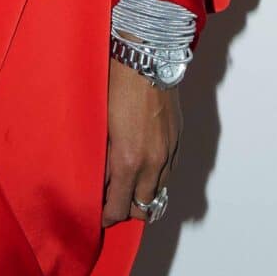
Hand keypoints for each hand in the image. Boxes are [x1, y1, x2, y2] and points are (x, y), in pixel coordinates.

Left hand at [101, 54, 179, 226]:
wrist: (146, 58)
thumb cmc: (115, 86)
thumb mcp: (100, 126)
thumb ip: (102, 160)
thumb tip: (100, 181)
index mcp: (128, 161)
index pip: (119, 208)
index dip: (107, 217)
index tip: (98, 216)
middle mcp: (153, 163)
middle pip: (143, 208)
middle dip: (126, 210)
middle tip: (111, 203)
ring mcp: (168, 152)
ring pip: (159, 193)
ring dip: (143, 196)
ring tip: (127, 189)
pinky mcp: (177, 140)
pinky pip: (169, 172)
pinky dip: (157, 179)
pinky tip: (144, 171)